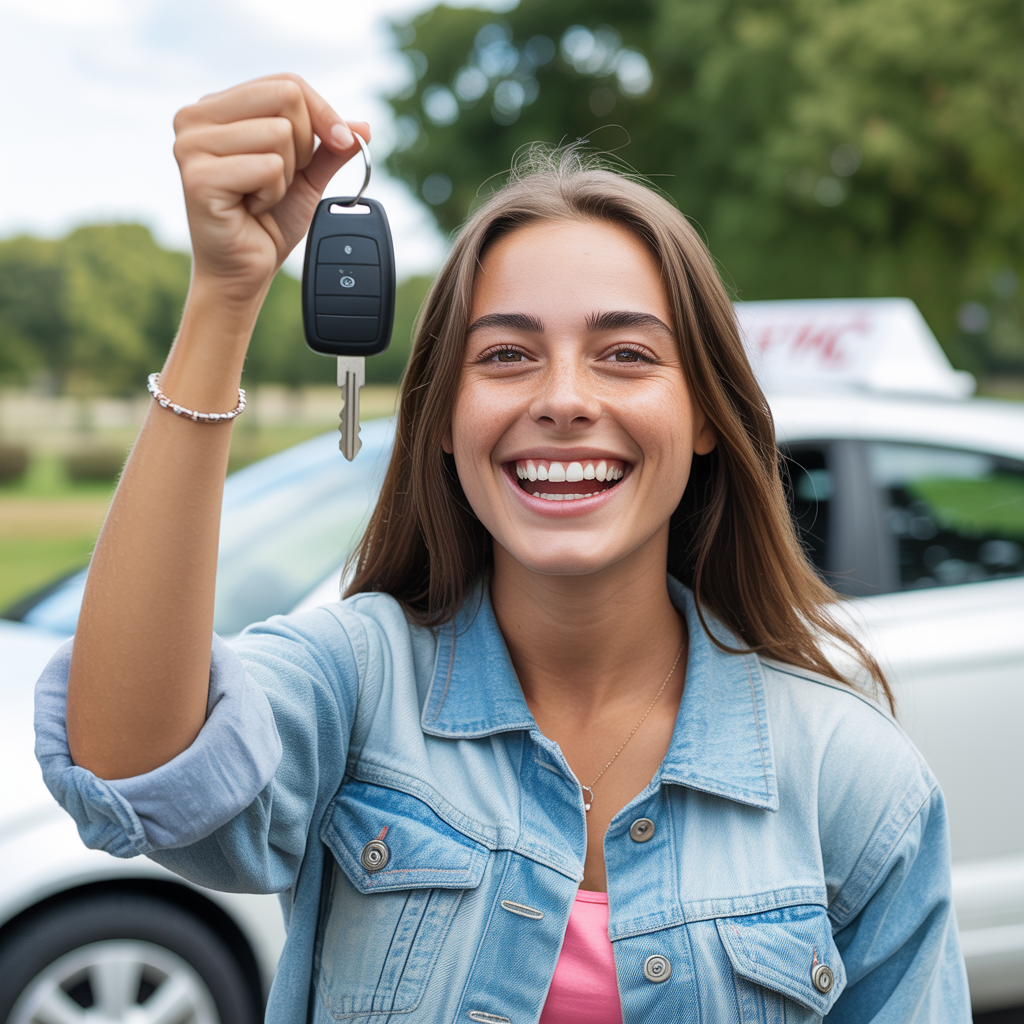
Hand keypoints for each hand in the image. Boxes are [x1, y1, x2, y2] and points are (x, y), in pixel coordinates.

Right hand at [173, 73, 368, 304]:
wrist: (244, 272)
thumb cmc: (266, 223)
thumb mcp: (307, 177)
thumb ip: (330, 147)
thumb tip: (363, 127)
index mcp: (217, 108)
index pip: (286, 82)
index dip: (323, 113)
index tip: (340, 142)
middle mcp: (195, 117)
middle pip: (286, 97)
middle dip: (303, 146)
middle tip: (280, 179)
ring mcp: (192, 145)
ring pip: (280, 134)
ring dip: (285, 175)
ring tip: (261, 195)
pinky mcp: (199, 176)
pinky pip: (268, 167)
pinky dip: (273, 194)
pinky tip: (251, 207)